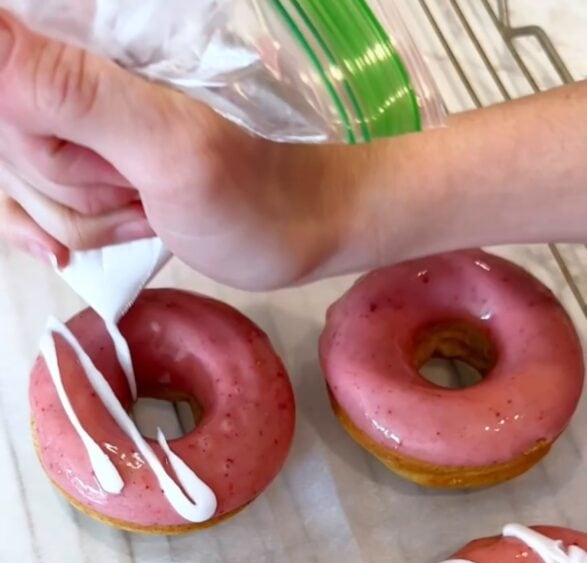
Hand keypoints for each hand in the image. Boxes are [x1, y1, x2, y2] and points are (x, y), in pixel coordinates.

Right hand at [0, 11, 356, 288]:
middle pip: (8, 135)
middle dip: (69, 183)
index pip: (8, 72)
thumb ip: (71, 88)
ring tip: (149, 208)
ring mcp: (81, 120)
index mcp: (92, 36)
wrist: (304, 230)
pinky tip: (106, 237)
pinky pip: (31, 200)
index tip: (103, 163)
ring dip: (83, 215)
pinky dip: (66, 232)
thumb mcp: (167, 146)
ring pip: (22, 177)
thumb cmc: (256, 195)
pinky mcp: (91, 163)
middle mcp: (77, 66)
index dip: (32, 139)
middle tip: (140, 189)